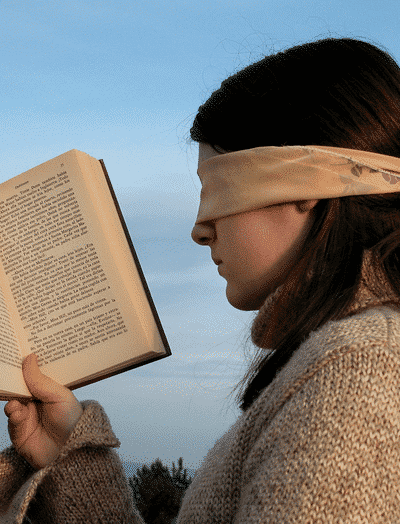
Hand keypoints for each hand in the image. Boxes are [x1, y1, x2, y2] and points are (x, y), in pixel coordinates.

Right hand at [4, 353, 83, 469]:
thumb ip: (40, 380)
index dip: (26, 365)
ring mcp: (26, 415)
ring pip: (12, 399)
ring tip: (15, 389)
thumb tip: (29, 358)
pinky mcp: (18, 430)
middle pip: (20, 385)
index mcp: (48, 390)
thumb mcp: (59, 395)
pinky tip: (18, 410)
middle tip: (7, 364)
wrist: (70, 452)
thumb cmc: (72, 420)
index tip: (18, 351)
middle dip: (14, 377)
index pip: (33, 374)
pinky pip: (11, 416)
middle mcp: (36, 401)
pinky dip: (13, 411)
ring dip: (13, 394)